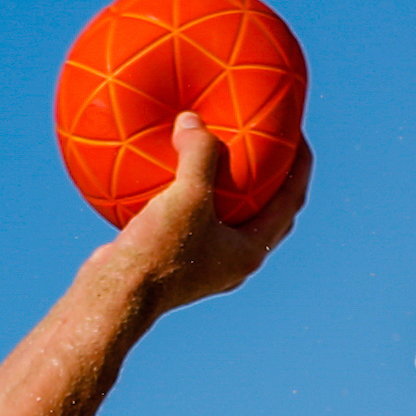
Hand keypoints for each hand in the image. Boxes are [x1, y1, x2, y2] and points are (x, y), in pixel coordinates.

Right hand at [107, 119, 313, 318]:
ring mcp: (206, 264)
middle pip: (267, 211)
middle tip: (268, 144)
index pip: (291, 199)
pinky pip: (194, 220)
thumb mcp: (188, 196)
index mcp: (251, 249)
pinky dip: (192, 196)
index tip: (295, 133)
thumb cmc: (160, 252)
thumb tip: (193, 120)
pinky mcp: (177, 261)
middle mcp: (233, 260)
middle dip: (273, 178)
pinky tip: (173, 172)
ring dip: (232, 190)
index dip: (300, 164)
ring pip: (230, 218)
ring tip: (225, 154)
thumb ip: (198, 153)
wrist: (115, 295)